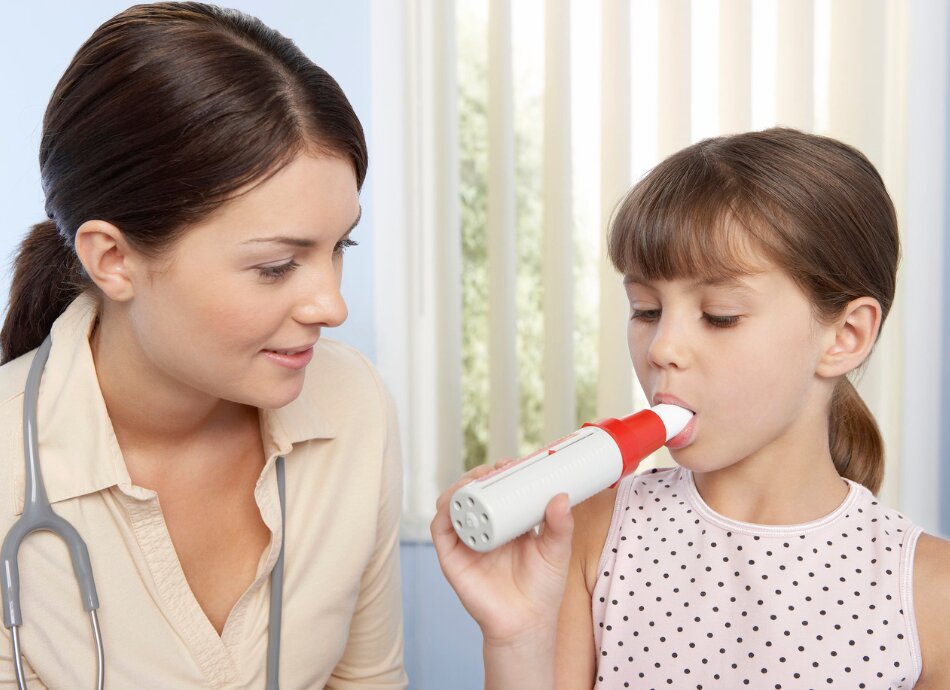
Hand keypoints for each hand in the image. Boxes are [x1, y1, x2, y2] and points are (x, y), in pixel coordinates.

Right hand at [430, 462, 573, 645]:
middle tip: (496, 468)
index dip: (500, 473)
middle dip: (480, 475)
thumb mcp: (556, 551)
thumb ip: (561, 526)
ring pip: (453, 504)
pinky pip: (440, 528)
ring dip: (461, 487)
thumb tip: (562, 496)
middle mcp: (483, 529)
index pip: (497, 491)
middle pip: (473, 493)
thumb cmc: (542, 589)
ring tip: (477, 480)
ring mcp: (465, 541)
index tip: (512, 462)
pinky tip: (457, 502)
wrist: (526, 624)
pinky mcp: (451, 557)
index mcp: (506, 524)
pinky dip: (444, 511)